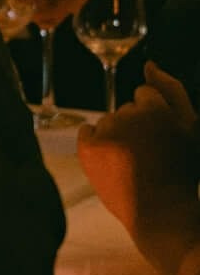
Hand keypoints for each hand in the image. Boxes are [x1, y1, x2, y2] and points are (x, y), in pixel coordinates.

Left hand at [78, 62, 199, 274]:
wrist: (161, 211)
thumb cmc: (181, 170)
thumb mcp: (190, 126)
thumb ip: (172, 89)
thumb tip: (149, 63)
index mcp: (156, 107)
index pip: (144, 96)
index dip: (153, 119)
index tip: (159, 139)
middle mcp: (128, 114)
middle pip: (124, 109)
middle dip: (134, 127)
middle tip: (148, 156)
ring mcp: (106, 132)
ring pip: (106, 122)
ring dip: (116, 136)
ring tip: (132, 163)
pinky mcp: (88, 150)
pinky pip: (85, 133)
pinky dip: (94, 144)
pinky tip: (111, 161)